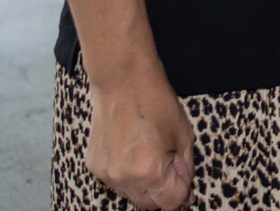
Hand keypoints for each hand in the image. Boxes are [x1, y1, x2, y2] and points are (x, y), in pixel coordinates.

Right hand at [86, 68, 193, 208]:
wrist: (122, 81)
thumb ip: (185, 167)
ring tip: (150, 153)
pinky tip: (133, 150)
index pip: (170, 203)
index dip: (182, 191)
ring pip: (131, 195)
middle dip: (164, 190)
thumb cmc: (156, 103)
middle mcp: (124, 177)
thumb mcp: (184, 135)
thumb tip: (185, 192)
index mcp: (149, 171)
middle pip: (149, 204)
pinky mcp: (94, 166)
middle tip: (170, 163)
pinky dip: (127, 174)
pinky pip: (116, 181)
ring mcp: (105, 173)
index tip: (184, 176)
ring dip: (145, 184)